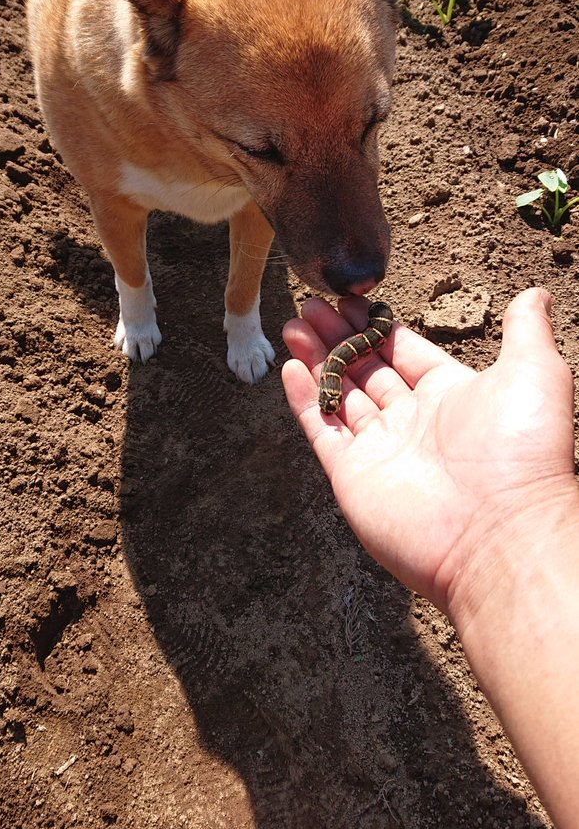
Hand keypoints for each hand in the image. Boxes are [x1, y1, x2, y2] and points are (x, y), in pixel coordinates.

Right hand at [282, 288, 574, 617]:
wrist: (500, 535)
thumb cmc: (522, 450)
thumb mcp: (535, 373)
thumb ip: (526, 330)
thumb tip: (537, 293)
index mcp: (451, 395)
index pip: (403, 351)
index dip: (375, 325)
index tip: (348, 298)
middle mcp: (414, 422)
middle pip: (366, 369)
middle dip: (338, 336)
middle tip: (311, 306)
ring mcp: (381, 451)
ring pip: (340, 394)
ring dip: (317, 359)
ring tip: (292, 324)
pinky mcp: (353, 477)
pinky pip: (323, 431)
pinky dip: (305, 400)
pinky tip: (290, 367)